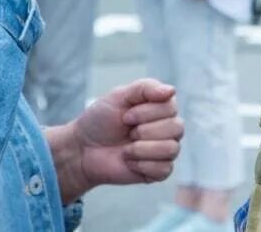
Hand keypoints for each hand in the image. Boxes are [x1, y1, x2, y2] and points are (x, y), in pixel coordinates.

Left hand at [51, 79, 182, 202]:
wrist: (83, 149)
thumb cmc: (101, 120)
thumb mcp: (119, 96)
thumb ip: (145, 88)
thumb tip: (172, 90)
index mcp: (161, 107)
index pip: (171, 107)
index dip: (146, 113)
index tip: (125, 117)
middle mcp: (168, 127)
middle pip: (176, 128)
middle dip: (145, 131)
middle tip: (127, 132)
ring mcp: (164, 150)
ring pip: (171, 149)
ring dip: (142, 149)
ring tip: (127, 149)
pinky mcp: (158, 171)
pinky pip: (165, 169)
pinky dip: (142, 165)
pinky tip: (130, 161)